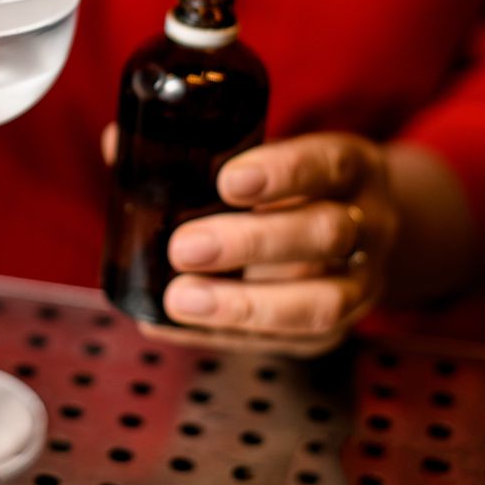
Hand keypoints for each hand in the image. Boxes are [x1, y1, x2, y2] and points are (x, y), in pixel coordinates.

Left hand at [152, 133, 399, 356]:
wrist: (362, 229)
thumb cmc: (296, 186)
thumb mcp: (270, 156)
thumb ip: (200, 150)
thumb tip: (116, 142)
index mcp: (351, 169)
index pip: (328, 165)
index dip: (283, 173)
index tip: (228, 181)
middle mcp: (367, 224)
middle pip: (324, 236)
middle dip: (251, 243)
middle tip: (184, 246)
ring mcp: (359, 283)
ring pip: (321, 302)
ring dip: (245, 306)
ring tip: (181, 299)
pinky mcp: (337, 330)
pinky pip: (289, 342)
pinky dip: (226, 337)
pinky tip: (174, 326)